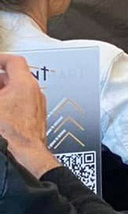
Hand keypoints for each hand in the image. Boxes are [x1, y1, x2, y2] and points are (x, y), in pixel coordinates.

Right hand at [0, 55, 56, 177]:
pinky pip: (21, 103)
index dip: (0, 59)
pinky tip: (1, 112)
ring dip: (3, 91)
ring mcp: (37, 105)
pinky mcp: (35, 117)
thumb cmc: (11, 132)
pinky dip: (8, 102)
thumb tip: (0, 89)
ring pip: (17, 91)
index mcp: (25, 84)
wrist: (25, 154)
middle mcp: (35, 92)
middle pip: (14, 76)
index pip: (14, 61)